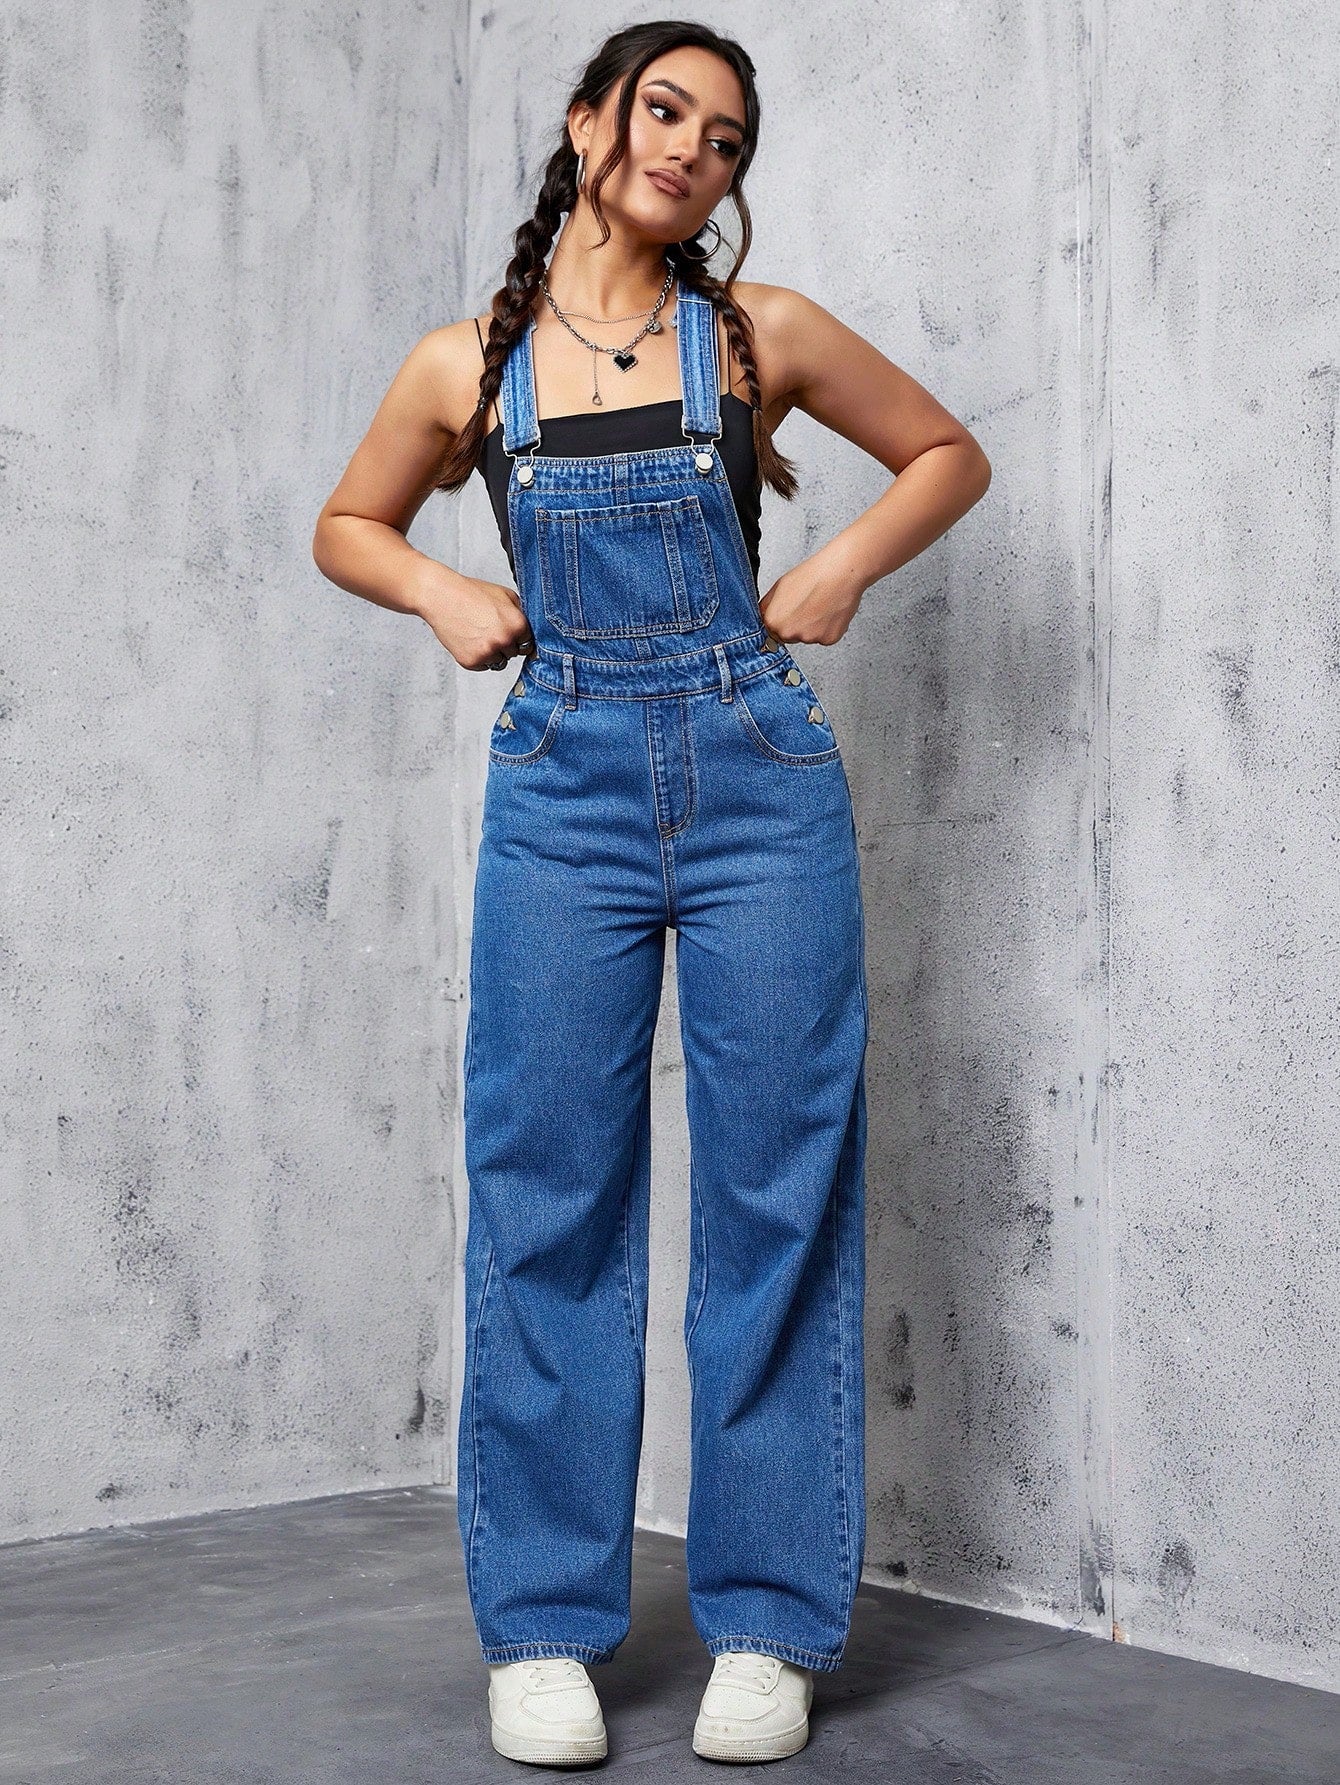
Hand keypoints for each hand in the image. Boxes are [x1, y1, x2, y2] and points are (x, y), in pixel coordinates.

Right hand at [416, 572, 534, 670]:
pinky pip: (483, 667)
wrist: (442, 596)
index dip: (518, 637)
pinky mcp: (472, 662)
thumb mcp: (505, 595)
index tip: (509, 632)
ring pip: (499, 662)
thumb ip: (521, 613)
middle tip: (488, 629)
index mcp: (517, 624)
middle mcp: (505, 640)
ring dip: (492, 653)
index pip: (529, 643)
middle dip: (505, 644)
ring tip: (478, 633)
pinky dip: (478, 657)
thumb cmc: (471, 593)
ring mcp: (488, 652)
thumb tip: (532, 630)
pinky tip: (469, 639)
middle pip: (514, 653)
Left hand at [757, 546, 865, 646]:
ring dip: (812, 626)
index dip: (781, 619)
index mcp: (773, 621)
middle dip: (796, 624)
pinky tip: (829, 611)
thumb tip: (764, 616)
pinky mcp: (828, 639)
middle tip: (807, 605)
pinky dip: (827, 627)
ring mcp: (809, 638)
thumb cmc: (813, 574)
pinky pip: (824, 637)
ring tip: (820, 605)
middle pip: (789, 636)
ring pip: (807, 637)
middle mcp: (789, 633)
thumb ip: (768, 606)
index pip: (771, 631)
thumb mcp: (779, 586)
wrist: (840, 572)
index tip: (790, 611)